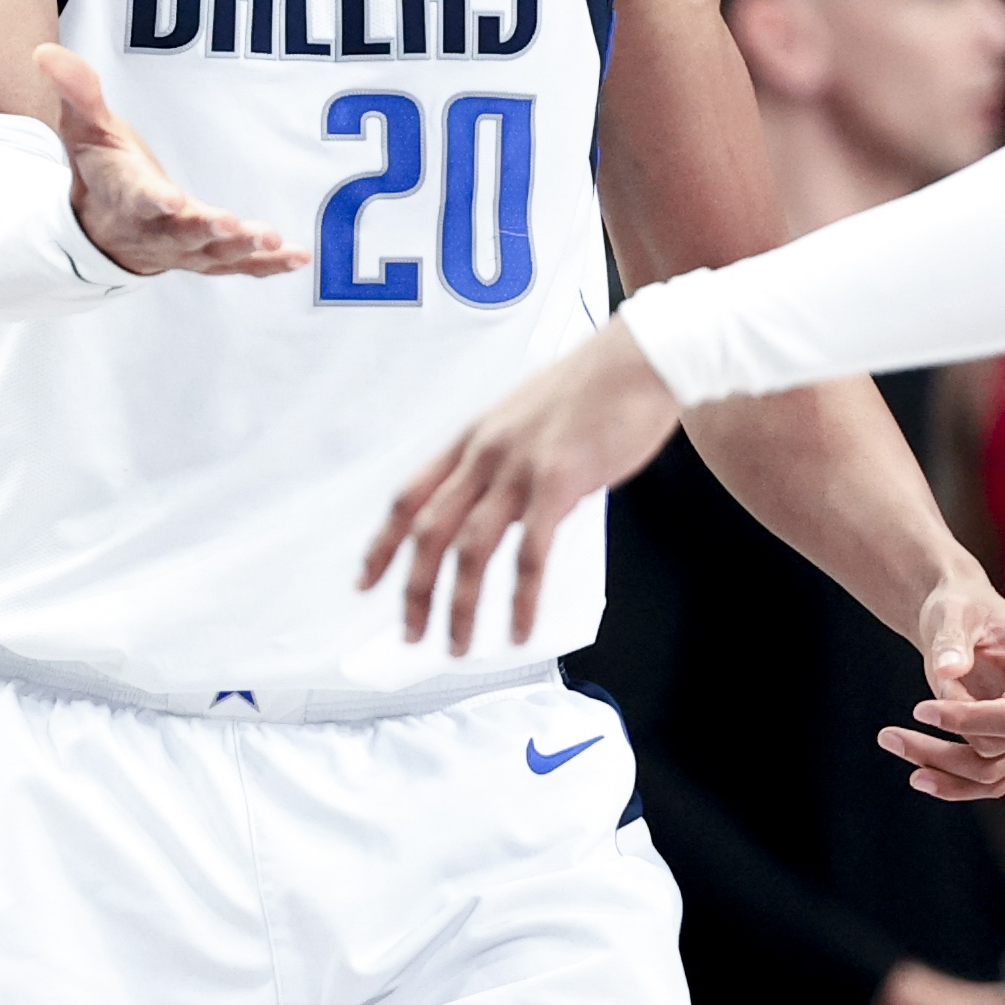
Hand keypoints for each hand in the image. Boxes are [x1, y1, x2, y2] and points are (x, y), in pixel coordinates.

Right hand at [34, 44, 299, 278]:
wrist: (102, 229)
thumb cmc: (101, 171)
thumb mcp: (85, 129)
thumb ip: (77, 93)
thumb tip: (45, 52)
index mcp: (126, 194)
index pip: (137, 197)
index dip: (153, 200)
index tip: (169, 200)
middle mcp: (154, 228)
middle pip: (181, 232)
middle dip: (207, 230)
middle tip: (235, 226)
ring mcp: (183, 248)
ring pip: (213, 254)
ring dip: (244, 250)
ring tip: (273, 241)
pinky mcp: (207, 256)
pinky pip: (239, 267)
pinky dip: (268, 266)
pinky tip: (299, 258)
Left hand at [363, 315, 681, 653]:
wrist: (638, 360)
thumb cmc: (594, 387)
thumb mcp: (527, 419)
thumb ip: (508, 463)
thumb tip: (509, 508)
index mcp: (472, 439)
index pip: (409, 498)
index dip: (383, 545)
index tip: (367, 582)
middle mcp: (483, 454)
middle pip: (429, 532)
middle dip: (415, 591)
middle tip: (412, 634)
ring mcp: (517, 468)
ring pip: (470, 550)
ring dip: (459, 606)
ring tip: (460, 645)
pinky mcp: (556, 483)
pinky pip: (529, 555)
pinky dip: (520, 599)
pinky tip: (519, 627)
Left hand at [874, 580, 1004, 798]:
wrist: (967, 621)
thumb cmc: (963, 608)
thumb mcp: (953, 613)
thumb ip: (951, 639)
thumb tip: (948, 671)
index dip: (964, 720)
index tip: (918, 711)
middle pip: (1000, 747)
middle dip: (942, 747)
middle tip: (887, 734)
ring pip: (993, 772)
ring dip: (940, 768)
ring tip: (893, 745)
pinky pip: (995, 782)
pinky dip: (955, 784)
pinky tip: (919, 775)